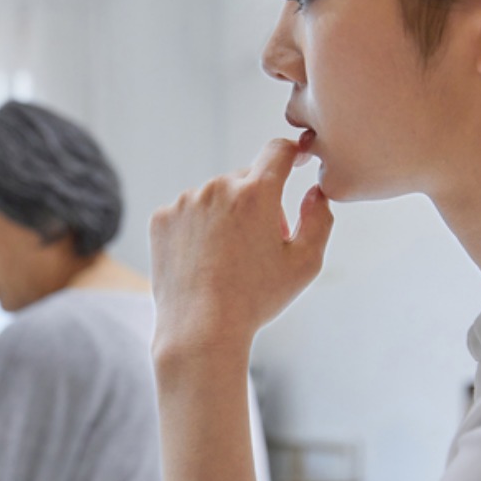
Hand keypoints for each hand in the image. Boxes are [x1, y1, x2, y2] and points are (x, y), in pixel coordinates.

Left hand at [149, 138, 332, 365]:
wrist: (200, 330)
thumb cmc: (256, 299)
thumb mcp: (305, 263)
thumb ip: (319, 219)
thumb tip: (314, 192)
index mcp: (256, 193)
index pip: (277, 150)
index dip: (292, 152)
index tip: (297, 160)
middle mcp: (217, 188)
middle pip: (245, 180)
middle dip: (259, 203)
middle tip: (262, 245)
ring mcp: (184, 203)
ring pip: (214, 198)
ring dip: (226, 216)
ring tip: (228, 260)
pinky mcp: (161, 220)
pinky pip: (187, 214)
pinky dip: (197, 229)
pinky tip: (203, 261)